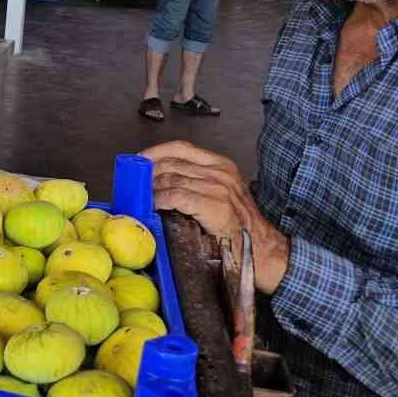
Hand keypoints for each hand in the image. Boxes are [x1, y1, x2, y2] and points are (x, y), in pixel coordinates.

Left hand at [140, 140, 290, 293]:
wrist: (262, 248)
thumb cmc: (239, 224)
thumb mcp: (222, 193)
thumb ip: (197, 181)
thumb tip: (162, 180)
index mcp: (221, 165)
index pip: (181, 148)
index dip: (155, 152)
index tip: (138, 159)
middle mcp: (219, 172)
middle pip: (171, 164)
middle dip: (148, 173)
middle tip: (134, 184)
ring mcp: (217, 188)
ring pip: (170, 179)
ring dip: (150, 189)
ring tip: (140, 197)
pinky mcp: (213, 205)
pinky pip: (175, 196)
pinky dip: (159, 200)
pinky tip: (152, 206)